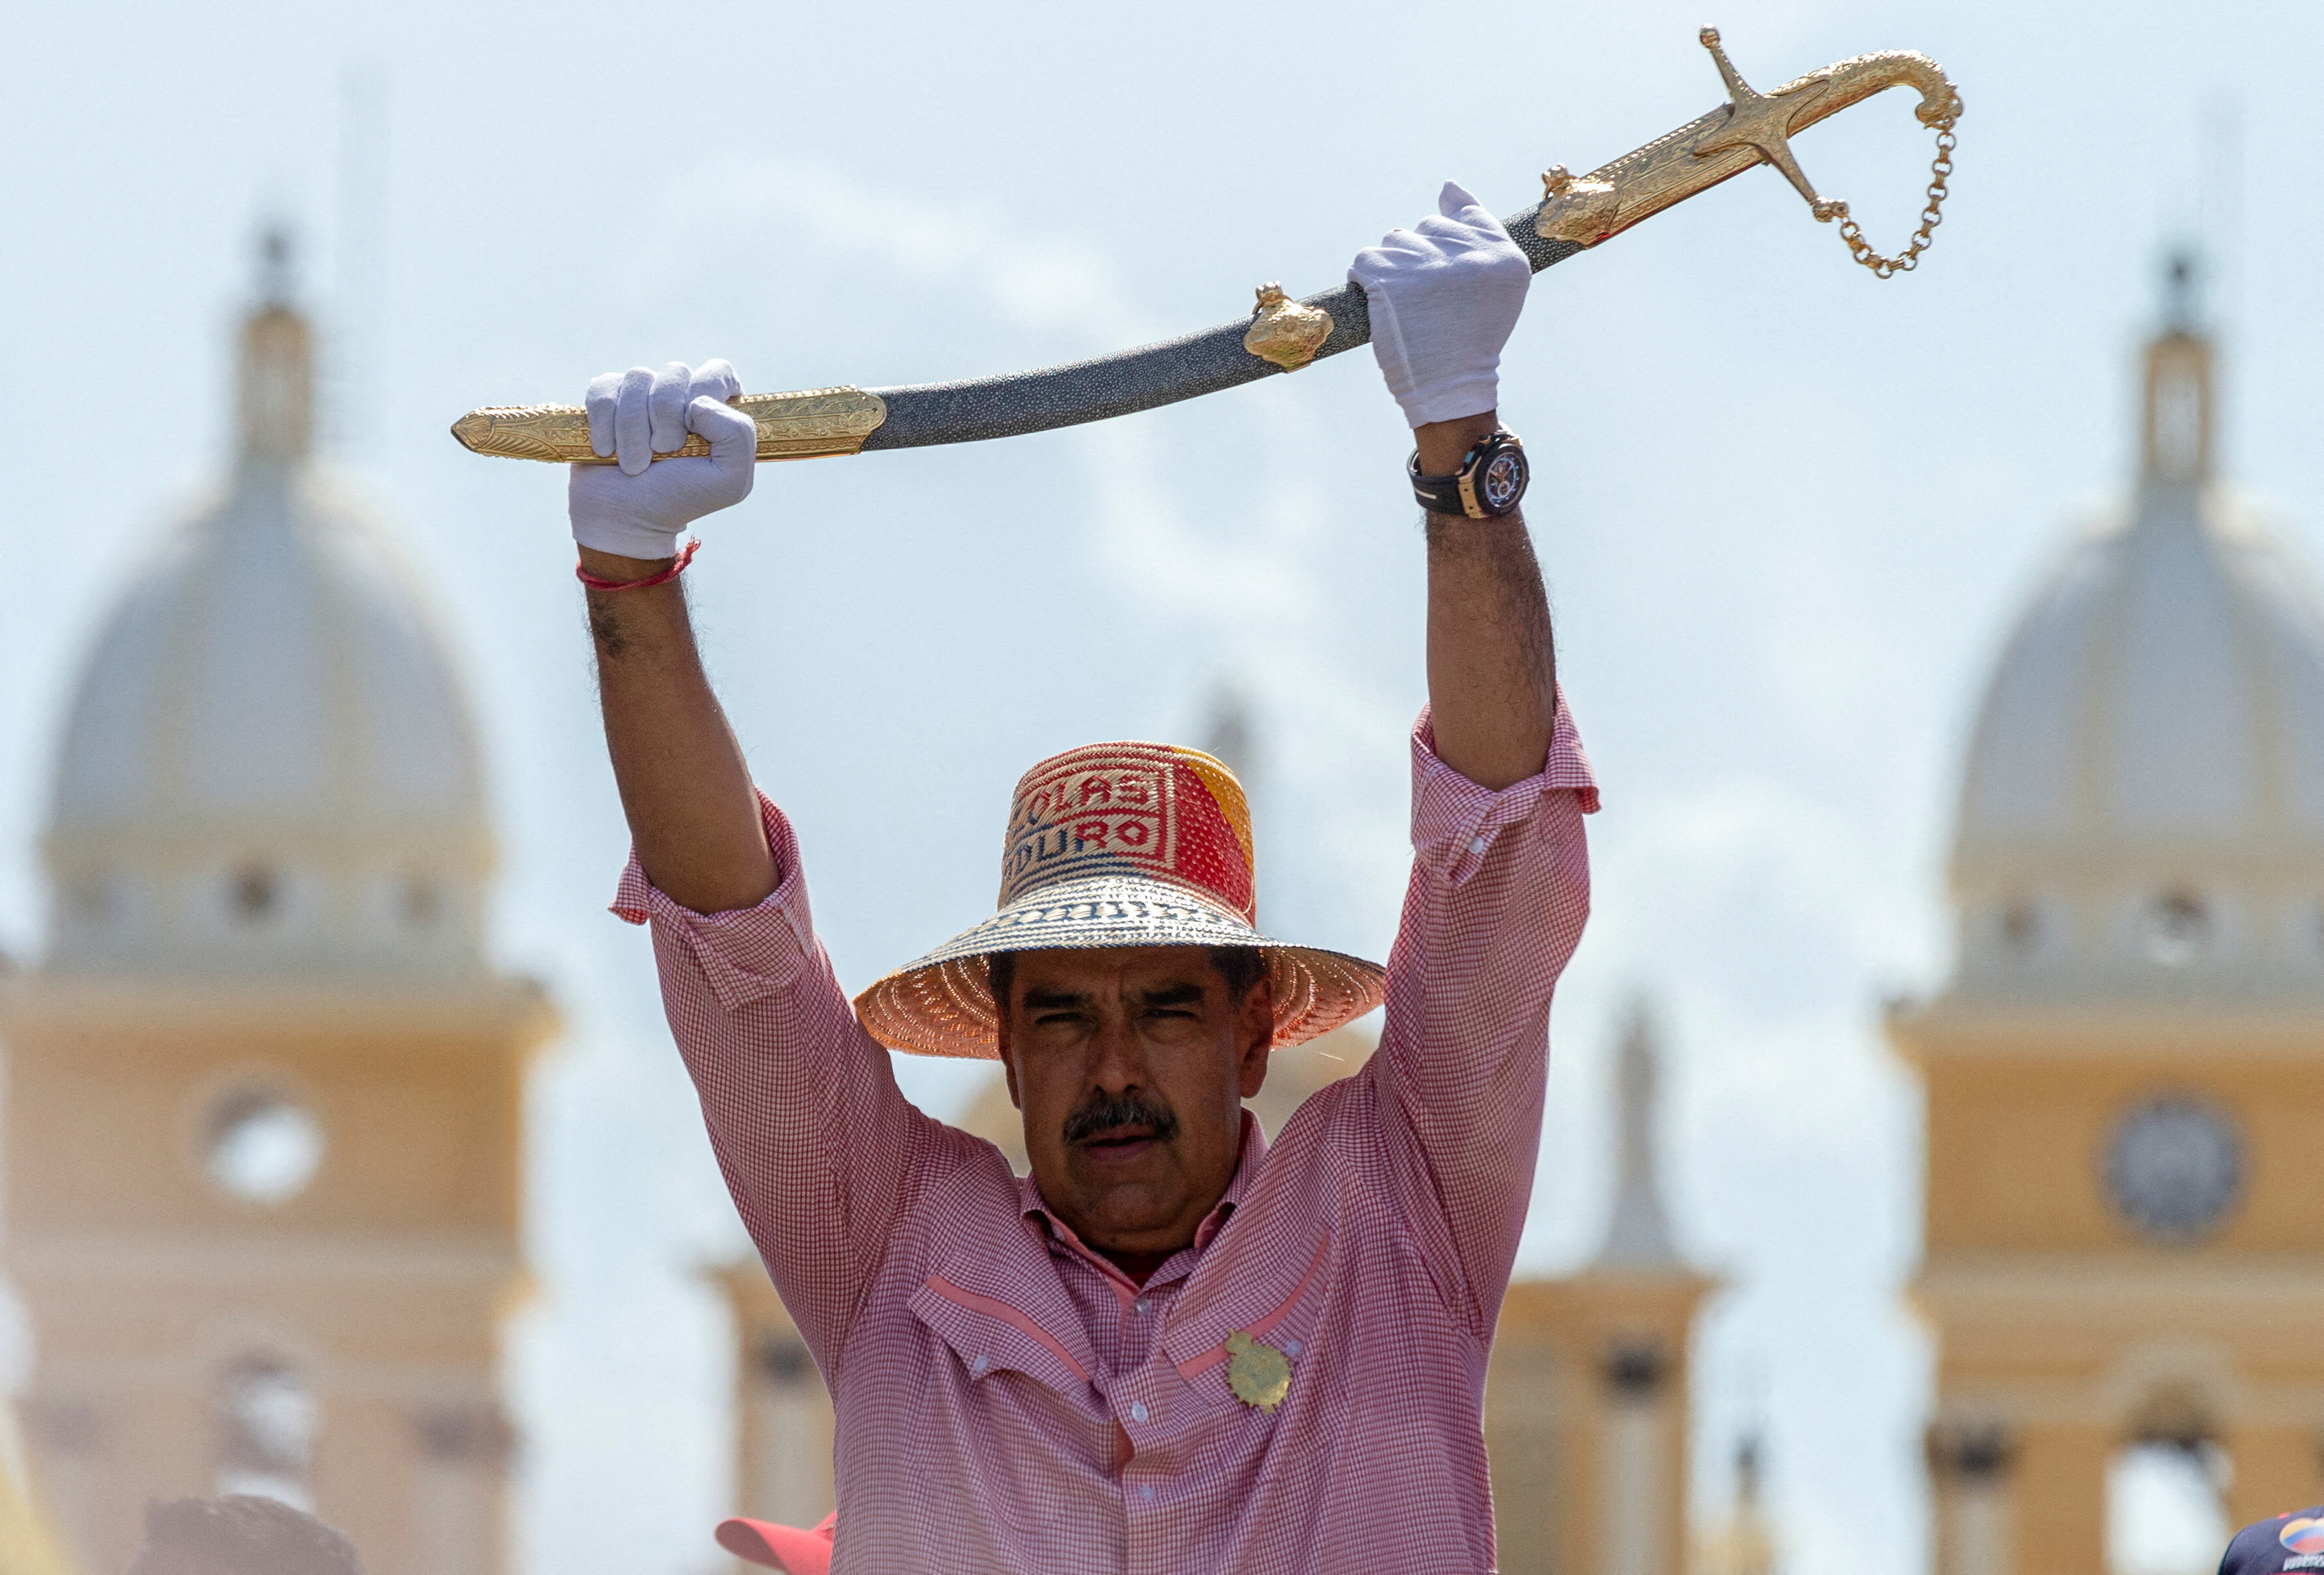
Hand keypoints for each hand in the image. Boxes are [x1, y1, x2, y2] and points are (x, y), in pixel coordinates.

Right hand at [568, 359, 756, 559]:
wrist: (626, 517)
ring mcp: (642, 394)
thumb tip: (697, 402)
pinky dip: (604, 423)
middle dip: (666, 417)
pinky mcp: (607, 398)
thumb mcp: (730, 481)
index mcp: (716, 408)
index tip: (692, 430)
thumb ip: (739, 436)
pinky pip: (603, 388)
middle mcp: (680, 394)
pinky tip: (607, 450)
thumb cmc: (680, 498)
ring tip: (634, 463)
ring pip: (638, 378)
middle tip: (662, 453)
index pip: (717, 371)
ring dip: (632, 427)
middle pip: (675, 372)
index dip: (704, 393)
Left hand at [1347, 182, 1529, 429]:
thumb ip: (1479, 232)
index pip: (1466, 215)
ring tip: (1407, 306)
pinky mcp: (1390, 279)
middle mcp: (1469, 256)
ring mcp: (1428, 265)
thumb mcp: (1496, 285)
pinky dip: (1364, 279)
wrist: (1448, 388)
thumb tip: (1447, 185)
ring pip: (1394, 240)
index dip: (1447, 246)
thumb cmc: (1470, 337)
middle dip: (1420, 258)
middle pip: (1427, 227)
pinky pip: (1364, 259)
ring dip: (1393, 268)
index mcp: (1504, 255)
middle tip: (1428, 302)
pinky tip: (1381, 304)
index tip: (1446, 281)